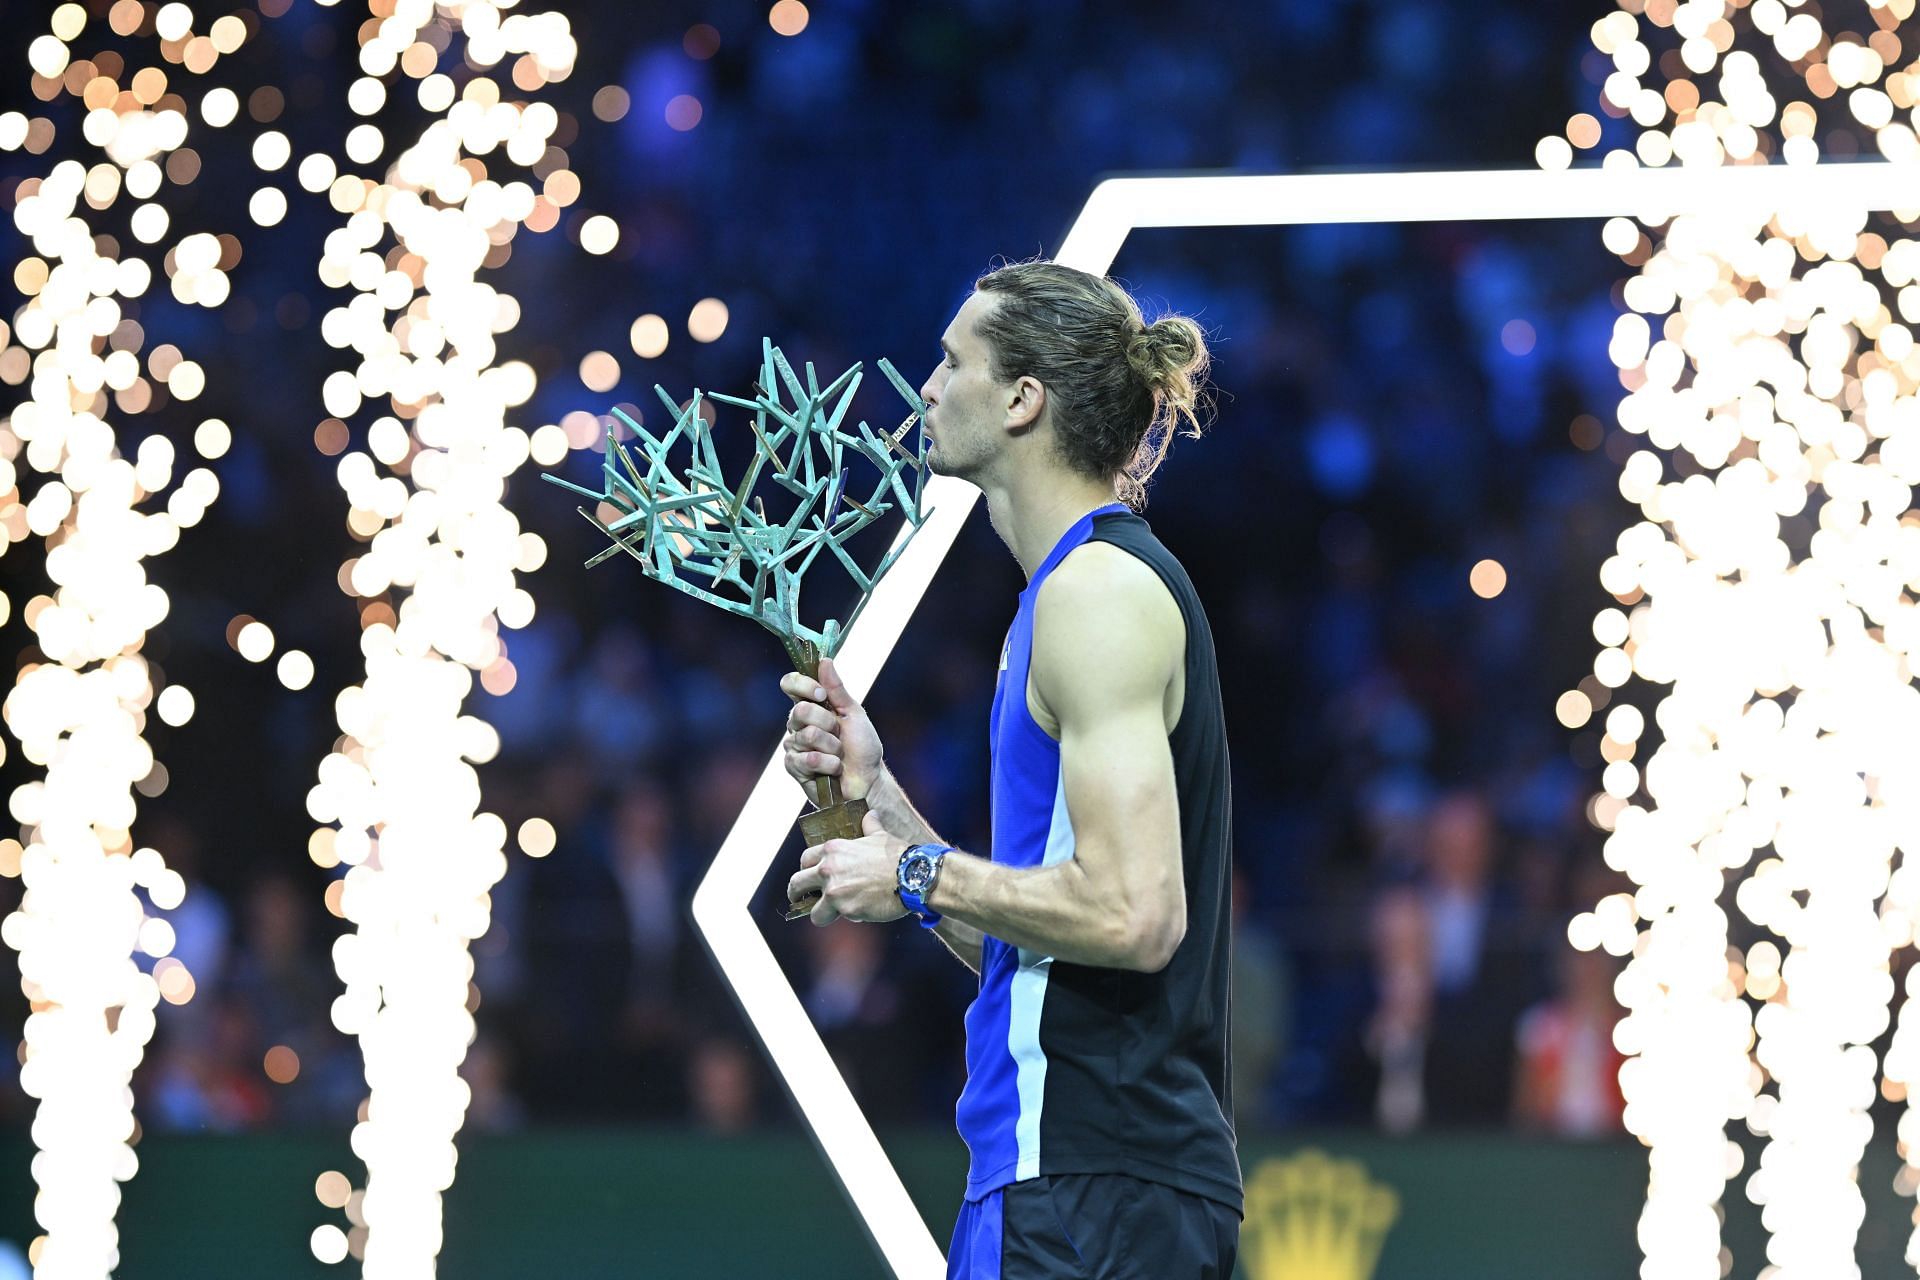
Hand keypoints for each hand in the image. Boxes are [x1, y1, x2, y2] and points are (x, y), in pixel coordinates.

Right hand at [779, 656, 884, 806]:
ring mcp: (794, 745)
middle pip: (800, 710)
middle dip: (828, 723)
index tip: (823, 695)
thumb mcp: (853, 713)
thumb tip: (824, 661)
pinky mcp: (794, 767)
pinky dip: (828, 765)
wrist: (868, 780)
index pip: (791, 684)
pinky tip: (833, 769)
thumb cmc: (862, 747)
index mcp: (812, 705)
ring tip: (839, 755)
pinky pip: (807, 759)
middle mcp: (798, 723)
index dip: (804, 686)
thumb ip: (837, 689)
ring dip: (832, 747)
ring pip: (807, 736)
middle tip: (840, 734)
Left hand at [787, 809, 910, 926]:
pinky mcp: (846, 910)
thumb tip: (870, 815)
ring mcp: (835, 891)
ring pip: (813, 911)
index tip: (810, 878)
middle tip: (801, 900)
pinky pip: (839, 919)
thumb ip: (870, 826)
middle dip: (797, 894)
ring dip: (821, 914)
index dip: (806, 869)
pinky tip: (862, 911)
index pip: (805, 859)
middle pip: (796, 884)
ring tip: (831, 914)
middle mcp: (828, 869)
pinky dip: (848, 917)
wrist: (914, 875)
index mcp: (833, 850)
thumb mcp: (880, 836)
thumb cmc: (899, 855)